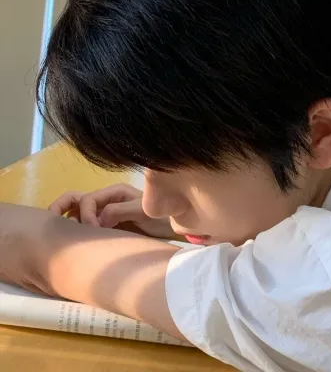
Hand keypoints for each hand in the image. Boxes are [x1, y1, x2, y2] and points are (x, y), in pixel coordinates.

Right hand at [49, 184, 174, 237]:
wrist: (173, 227)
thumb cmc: (161, 216)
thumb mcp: (142, 211)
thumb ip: (119, 211)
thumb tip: (96, 220)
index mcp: (114, 193)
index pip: (88, 200)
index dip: (85, 215)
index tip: (93, 231)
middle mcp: (108, 200)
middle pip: (77, 200)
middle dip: (62, 208)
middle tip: (51, 222)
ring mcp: (107, 213)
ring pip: (79, 213)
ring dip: (69, 221)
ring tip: (60, 235)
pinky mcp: (109, 226)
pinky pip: (88, 226)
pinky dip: (79, 231)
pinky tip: (75, 242)